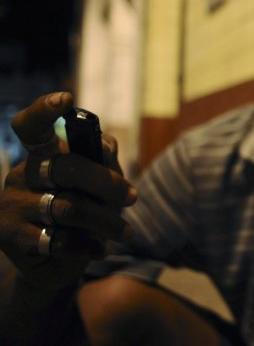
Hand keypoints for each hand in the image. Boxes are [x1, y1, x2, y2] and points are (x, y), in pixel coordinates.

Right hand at [0, 92, 136, 289]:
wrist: (56, 263)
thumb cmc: (83, 213)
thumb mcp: (99, 185)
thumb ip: (104, 161)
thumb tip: (107, 145)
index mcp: (39, 156)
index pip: (31, 125)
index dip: (44, 109)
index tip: (66, 99)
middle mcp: (20, 175)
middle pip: (67, 167)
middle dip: (107, 183)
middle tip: (132, 198)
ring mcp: (11, 206)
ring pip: (70, 207)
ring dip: (107, 222)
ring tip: (127, 233)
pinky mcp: (12, 238)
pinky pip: (60, 239)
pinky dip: (89, 245)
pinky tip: (101, 249)